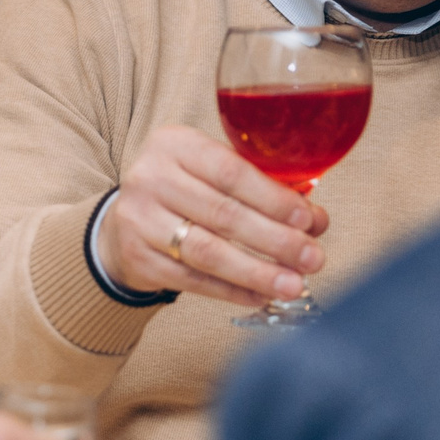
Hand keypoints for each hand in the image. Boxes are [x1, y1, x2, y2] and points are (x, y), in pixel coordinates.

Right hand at [99, 124, 326, 308]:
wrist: (125, 221)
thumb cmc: (184, 191)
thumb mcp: (212, 172)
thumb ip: (261, 187)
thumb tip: (314, 220)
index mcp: (175, 144)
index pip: (231, 171)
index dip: (274, 199)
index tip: (309, 220)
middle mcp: (150, 177)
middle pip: (223, 214)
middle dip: (275, 240)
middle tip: (313, 259)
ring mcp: (139, 219)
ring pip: (208, 252)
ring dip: (257, 272)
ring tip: (293, 285)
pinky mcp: (136, 257)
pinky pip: (192, 280)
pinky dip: (232, 290)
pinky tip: (260, 295)